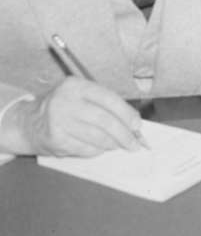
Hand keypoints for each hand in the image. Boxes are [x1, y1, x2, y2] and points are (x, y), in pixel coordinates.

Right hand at [1, 77, 143, 156]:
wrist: (28, 123)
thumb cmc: (63, 107)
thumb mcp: (81, 95)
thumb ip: (105, 104)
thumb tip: (133, 122)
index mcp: (76, 86)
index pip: (109, 99)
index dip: (126, 114)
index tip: (137, 125)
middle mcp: (65, 102)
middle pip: (104, 120)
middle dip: (124, 134)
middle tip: (134, 143)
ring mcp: (58, 122)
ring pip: (96, 136)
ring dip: (113, 144)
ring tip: (121, 145)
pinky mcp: (55, 140)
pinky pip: (85, 148)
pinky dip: (98, 150)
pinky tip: (101, 148)